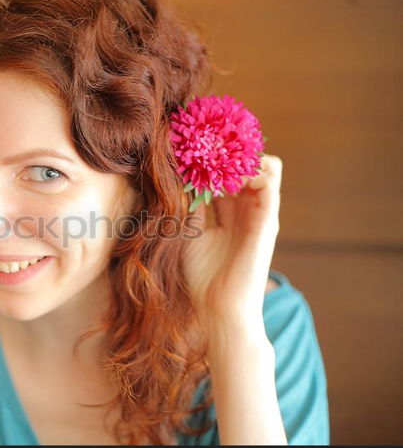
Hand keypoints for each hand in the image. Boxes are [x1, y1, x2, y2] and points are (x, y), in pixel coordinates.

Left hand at [182, 154, 281, 332]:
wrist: (219, 308)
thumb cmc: (203, 276)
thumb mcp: (188, 231)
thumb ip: (189, 204)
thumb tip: (178, 173)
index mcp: (227, 210)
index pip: (224, 169)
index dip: (210, 153)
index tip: (187, 140)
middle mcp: (245, 207)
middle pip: (243, 162)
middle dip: (222, 148)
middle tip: (198, 139)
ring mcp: (259, 210)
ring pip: (260, 163)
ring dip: (236, 155)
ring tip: (211, 157)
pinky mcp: (268, 218)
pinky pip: (269, 178)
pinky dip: (249, 167)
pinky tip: (222, 173)